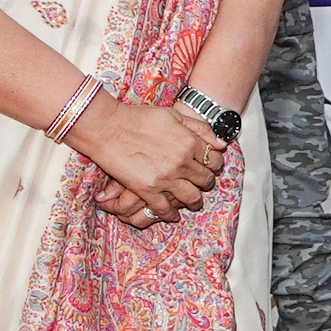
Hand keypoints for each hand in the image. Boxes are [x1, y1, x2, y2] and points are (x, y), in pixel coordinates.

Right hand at [77, 95, 224, 220]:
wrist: (108, 127)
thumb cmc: (139, 118)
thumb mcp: (174, 116)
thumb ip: (200, 129)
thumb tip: (221, 144)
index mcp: (189, 142)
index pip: (214, 161)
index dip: (214, 166)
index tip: (209, 168)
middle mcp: (182, 162)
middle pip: (205, 181)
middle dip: (205, 184)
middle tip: (201, 186)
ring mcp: (166, 178)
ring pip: (191, 198)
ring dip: (193, 202)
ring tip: (192, 203)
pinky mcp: (148, 190)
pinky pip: (165, 209)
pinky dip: (170, 214)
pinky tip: (172, 214)